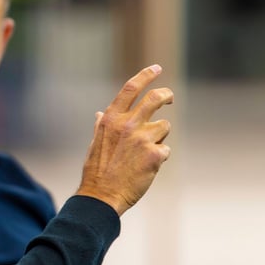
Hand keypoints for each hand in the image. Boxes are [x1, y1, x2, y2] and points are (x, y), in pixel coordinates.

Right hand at [76, 64, 172, 215]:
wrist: (102, 196)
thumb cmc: (97, 171)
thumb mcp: (95, 143)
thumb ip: (101, 126)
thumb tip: (100, 114)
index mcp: (111, 119)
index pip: (130, 89)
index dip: (145, 75)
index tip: (156, 68)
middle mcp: (127, 124)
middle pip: (156, 98)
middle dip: (166, 95)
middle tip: (170, 98)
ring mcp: (142, 138)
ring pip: (164, 127)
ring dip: (159, 138)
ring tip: (144, 154)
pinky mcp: (155, 154)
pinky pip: (166, 150)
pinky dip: (159, 158)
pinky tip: (146, 168)